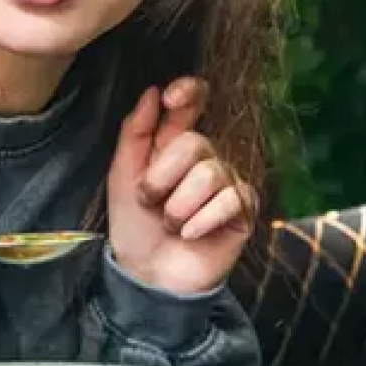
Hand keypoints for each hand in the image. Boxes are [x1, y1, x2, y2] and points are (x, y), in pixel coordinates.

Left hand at [107, 77, 255, 294]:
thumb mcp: (122, 175)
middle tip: (151, 203)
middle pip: (195, 143)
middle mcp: (205, 158)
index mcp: (174, 143)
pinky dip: (201, 222)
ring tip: (171, 225)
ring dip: (179, 208)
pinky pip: (230, 200)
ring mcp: (227, 182)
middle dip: (163, 178)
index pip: (193, 101)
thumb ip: (135, 131)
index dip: (188, 92)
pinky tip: (191, 235)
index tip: (171, 98)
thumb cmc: (134, 225)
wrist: (149, 274)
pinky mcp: (243, 210)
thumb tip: (152, 91)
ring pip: (211, 175)